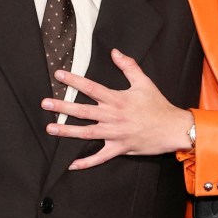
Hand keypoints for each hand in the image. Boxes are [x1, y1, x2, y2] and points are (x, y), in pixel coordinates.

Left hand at [42, 49, 193, 169]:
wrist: (173, 129)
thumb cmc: (158, 106)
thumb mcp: (144, 82)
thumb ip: (128, 66)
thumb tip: (115, 52)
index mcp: (117, 99)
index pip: (91, 88)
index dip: (74, 81)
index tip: (58, 75)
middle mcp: (113, 116)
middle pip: (83, 111)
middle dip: (63, 106)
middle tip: (45, 103)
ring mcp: (115, 134)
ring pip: (86, 133)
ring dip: (67, 131)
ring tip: (50, 128)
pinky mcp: (119, 148)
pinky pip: (100, 157)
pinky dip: (86, 162)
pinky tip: (72, 165)